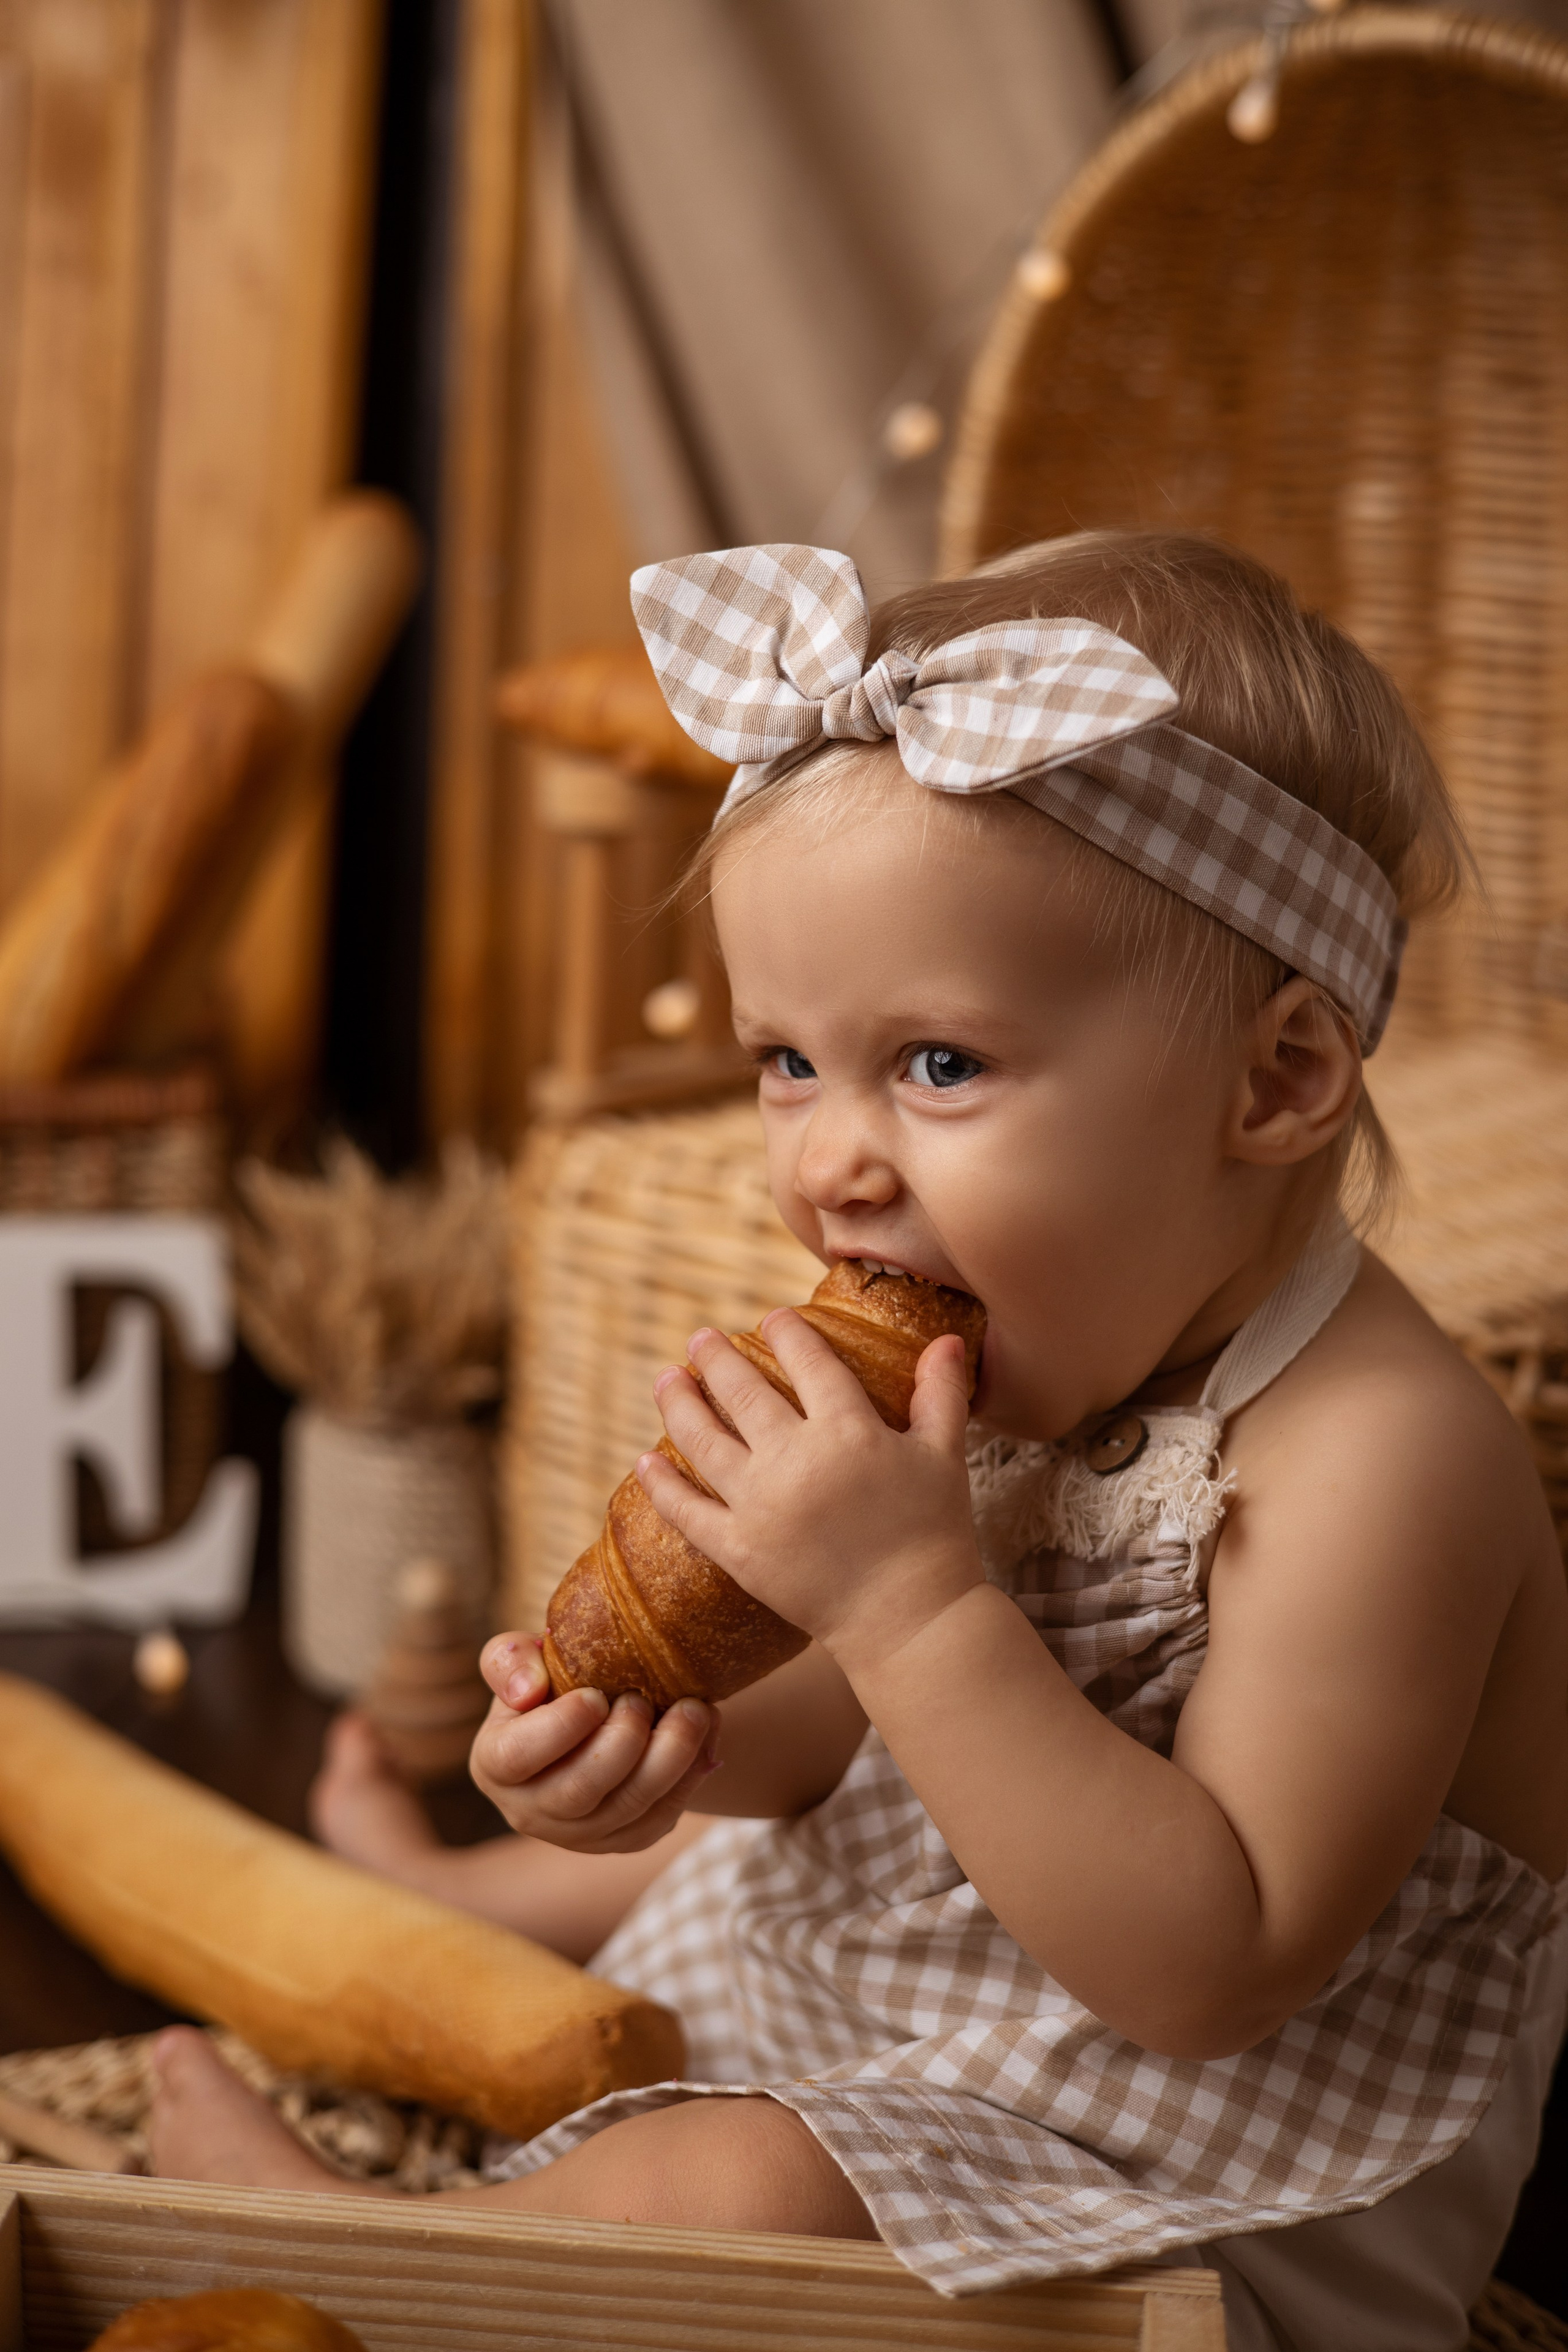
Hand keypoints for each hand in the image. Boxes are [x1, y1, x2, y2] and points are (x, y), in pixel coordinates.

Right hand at [469, 1633, 717, 1852]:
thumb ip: (510, 1661)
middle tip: (644, 1698)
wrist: (589, 1716)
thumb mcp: (520, 1661)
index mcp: (494, 1765)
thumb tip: (528, 1691)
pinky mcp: (622, 1842)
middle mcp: (529, 1812)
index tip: (596, 1694)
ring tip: (695, 1710)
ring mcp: (578, 1836)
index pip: (518, 1756)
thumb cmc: (548, 1683)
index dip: (561, 1726)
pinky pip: (659, 1820)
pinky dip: (689, 1777)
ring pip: (629, 1809)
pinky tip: (706, 1736)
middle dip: (623, 1741)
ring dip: (671, 1757)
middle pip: (580, 1790)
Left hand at [636, 1311, 982, 1675]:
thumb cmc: (935, 1533)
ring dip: (679, 1404)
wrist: (910, 1619)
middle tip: (700, 1338)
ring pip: (704, 1441)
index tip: (771, 1319)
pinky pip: (687, 1512)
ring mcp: (760, 1506)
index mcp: (848, 1431)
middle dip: (717, 1358)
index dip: (787, 1333)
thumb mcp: (945, 1456)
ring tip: (666, 1379)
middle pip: (744, 1392)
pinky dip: (661, 1486)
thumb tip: (951, 1338)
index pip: (808, 1362)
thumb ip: (941, 1394)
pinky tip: (643, 1462)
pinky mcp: (738, 1551)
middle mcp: (795, 1460)